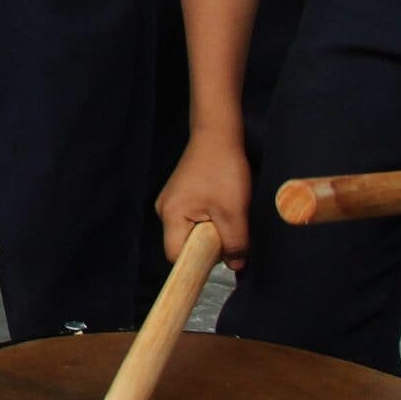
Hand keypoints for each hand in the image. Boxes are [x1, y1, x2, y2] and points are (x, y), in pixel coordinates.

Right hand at [157, 133, 251, 269]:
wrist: (217, 134)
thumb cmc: (223, 169)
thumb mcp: (234, 211)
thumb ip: (235, 243)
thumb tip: (236, 265)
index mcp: (171, 215)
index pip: (176, 256)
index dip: (197, 263)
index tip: (218, 262)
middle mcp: (164, 210)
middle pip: (183, 245)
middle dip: (207, 245)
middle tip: (229, 231)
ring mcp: (171, 202)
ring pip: (190, 232)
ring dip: (210, 231)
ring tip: (226, 214)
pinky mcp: (180, 196)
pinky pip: (192, 220)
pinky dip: (208, 220)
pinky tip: (222, 206)